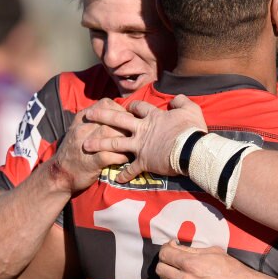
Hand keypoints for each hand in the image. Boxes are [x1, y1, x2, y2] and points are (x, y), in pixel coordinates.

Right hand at [48, 102, 129, 193]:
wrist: (60, 174)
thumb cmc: (75, 150)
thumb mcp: (80, 129)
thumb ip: (96, 120)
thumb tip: (120, 112)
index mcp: (82, 118)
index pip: (105, 105)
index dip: (120, 110)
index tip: (128, 117)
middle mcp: (82, 128)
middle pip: (111, 120)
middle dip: (127, 125)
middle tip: (137, 131)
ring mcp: (86, 144)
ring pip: (112, 134)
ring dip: (127, 139)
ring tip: (136, 144)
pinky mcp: (91, 161)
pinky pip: (111, 155)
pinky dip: (122, 156)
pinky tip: (128, 158)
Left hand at [82, 95, 206, 181]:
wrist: (190, 148)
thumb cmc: (191, 128)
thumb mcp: (190, 108)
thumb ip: (182, 101)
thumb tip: (176, 99)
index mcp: (153, 117)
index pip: (138, 107)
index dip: (131, 106)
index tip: (125, 106)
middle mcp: (142, 129)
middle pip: (117, 120)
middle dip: (101, 116)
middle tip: (89, 114)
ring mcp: (140, 146)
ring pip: (114, 143)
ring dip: (100, 144)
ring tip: (86, 145)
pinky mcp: (143, 161)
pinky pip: (130, 169)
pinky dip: (124, 175)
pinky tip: (116, 179)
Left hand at [157, 241, 274, 278]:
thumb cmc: (233, 271)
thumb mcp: (214, 252)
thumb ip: (192, 250)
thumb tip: (177, 248)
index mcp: (191, 265)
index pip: (165, 254)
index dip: (166, 248)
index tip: (172, 246)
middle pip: (160, 269)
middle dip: (165, 260)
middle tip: (174, 258)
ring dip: (167, 276)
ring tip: (177, 272)